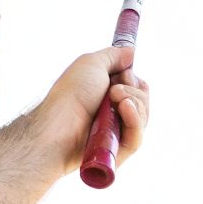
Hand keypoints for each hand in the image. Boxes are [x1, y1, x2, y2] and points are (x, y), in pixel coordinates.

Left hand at [32, 45, 150, 176]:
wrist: (59, 123)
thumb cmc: (71, 93)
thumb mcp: (92, 63)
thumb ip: (114, 55)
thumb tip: (132, 51)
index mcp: (108, 95)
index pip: (138, 88)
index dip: (134, 80)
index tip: (123, 75)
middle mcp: (113, 114)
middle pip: (143, 102)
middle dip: (134, 90)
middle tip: (114, 90)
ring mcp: (115, 133)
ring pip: (143, 118)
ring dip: (134, 103)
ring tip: (114, 99)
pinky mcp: (117, 152)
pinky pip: (137, 137)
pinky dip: (134, 120)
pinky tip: (125, 109)